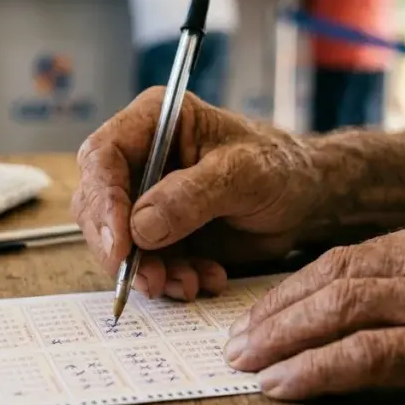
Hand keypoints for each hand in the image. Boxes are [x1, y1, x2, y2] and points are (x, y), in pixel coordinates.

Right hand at [71, 88, 317, 300]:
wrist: (306, 198)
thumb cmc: (280, 167)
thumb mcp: (244, 174)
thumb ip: (192, 196)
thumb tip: (140, 226)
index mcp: (155, 120)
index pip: (103, 156)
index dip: (104, 201)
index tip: (121, 244)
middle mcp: (141, 156)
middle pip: (97, 203)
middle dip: (120, 248)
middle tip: (148, 279)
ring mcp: (148, 197)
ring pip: (117, 241)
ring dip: (149, 270)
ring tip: (189, 283)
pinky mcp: (161, 232)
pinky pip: (146, 262)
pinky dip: (171, 278)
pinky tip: (205, 279)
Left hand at [225, 205, 404, 404]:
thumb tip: (397, 307)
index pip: (358, 252)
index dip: (304, 282)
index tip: (270, 308)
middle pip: (336, 272)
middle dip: (279, 307)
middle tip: (238, 337)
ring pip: (341, 305)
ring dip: (282, 336)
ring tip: (244, 362)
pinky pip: (369, 355)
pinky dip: (316, 370)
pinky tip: (281, 386)